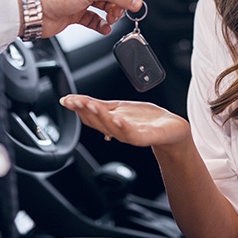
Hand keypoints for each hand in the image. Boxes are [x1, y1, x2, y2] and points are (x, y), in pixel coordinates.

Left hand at [31, 0, 142, 36]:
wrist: (33, 12)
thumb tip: (135, 0)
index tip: (136, 4)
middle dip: (118, 4)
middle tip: (120, 13)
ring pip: (104, 6)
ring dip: (111, 14)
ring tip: (111, 20)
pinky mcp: (75, 12)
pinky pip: (95, 18)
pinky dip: (101, 24)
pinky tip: (104, 27)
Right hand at [60, 94, 190, 148]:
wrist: (170, 129)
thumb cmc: (144, 119)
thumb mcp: (118, 108)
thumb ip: (98, 106)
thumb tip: (74, 100)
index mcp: (110, 123)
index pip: (90, 116)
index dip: (77, 108)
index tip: (66, 100)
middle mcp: (117, 131)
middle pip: (97, 122)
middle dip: (85, 110)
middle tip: (75, 100)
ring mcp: (131, 135)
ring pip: (111, 127)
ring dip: (100, 116)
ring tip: (91, 105)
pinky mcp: (146, 137)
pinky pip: (132, 133)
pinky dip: (123, 126)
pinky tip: (117, 118)